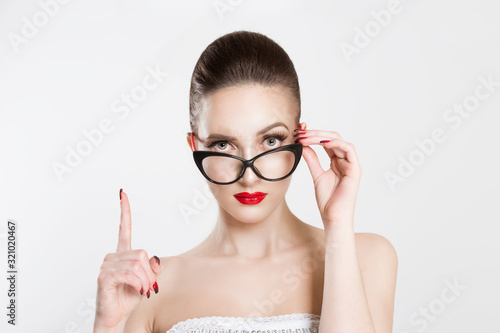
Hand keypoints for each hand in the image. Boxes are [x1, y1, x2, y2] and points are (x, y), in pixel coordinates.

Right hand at [94, 189, 161, 330]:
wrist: (116, 317)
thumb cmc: (128, 298)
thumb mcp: (147, 280)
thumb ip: (153, 268)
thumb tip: (154, 259)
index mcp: (123, 254)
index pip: (124, 229)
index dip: (124, 211)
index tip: (123, 193)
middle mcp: (113, 256)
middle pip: (142, 254)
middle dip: (150, 273)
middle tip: (149, 287)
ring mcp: (107, 266)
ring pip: (137, 264)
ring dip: (145, 280)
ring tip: (143, 290)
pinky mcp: (104, 277)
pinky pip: (129, 273)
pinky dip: (139, 283)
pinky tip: (137, 290)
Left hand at [295, 124, 360, 230]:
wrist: (333, 217)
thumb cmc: (328, 201)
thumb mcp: (316, 175)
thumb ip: (312, 159)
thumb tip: (303, 145)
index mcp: (336, 162)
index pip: (326, 142)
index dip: (312, 136)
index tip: (298, 133)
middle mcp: (345, 161)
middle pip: (332, 138)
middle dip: (315, 133)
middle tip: (300, 132)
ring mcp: (351, 164)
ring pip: (339, 140)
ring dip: (322, 136)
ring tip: (307, 137)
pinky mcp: (355, 169)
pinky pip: (348, 149)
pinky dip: (336, 143)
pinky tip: (322, 142)